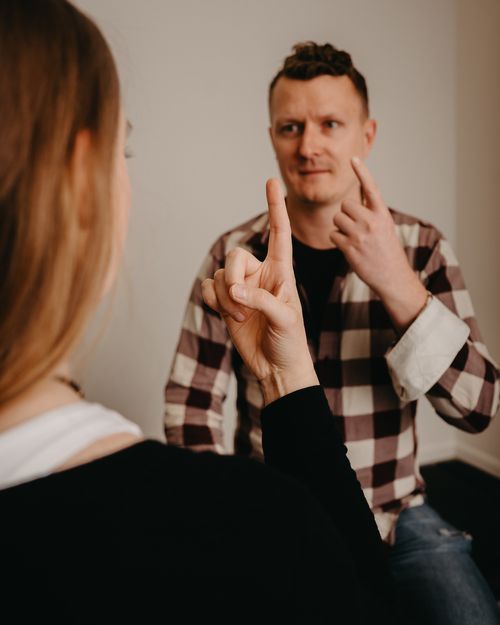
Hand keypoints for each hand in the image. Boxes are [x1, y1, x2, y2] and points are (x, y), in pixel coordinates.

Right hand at [202, 179, 317, 404]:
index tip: (273, 181)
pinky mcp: (226, 302)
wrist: (276, 368)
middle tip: (242, 305)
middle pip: (236, 255)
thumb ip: (261, 300)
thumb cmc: (291, 341)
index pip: (279, 233)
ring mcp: (241, 288)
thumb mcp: (285, 318)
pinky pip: (209, 288)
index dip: (275, 207)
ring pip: (220, 275)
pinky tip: (227, 315)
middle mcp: (260, 274)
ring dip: (226, 298)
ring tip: (242, 318)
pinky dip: (213, 301)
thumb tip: (233, 290)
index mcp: (281, 271)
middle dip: (233, 279)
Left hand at [330, 157, 427, 330]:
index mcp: (382, 214)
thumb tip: (354, 202)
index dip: (362, 172)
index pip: (371, 188)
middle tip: (353, 227)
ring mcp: (361, 235)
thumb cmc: (387, 252)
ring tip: (352, 238)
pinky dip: (337, 240)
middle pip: (345, 205)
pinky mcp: (350, 248)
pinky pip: (333, 235)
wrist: (393, 277)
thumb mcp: (385, 228)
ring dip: (340, 227)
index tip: (353, 159)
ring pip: (337, 219)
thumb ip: (371, 214)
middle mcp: (372, 222)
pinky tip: (348, 247)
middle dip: (345, 214)